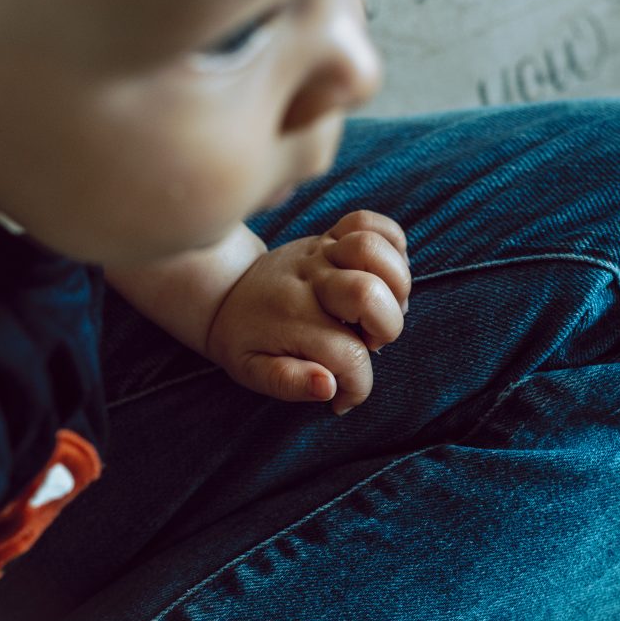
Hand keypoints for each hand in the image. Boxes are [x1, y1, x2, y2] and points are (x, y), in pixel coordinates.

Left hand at [206, 211, 410, 415]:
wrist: (224, 290)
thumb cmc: (243, 338)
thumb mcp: (251, 370)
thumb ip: (288, 383)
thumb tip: (330, 387)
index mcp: (293, 317)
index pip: (351, 356)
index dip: (358, 387)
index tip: (343, 397)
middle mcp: (310, 279)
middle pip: (370, 292)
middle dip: (387, 328)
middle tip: (367, 341)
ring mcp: (321, 252)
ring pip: (374, 249)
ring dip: (396, 285)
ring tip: (381, 308)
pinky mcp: (329, 236)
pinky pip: (371, 223)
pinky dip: (392, 245)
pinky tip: (382, 276)